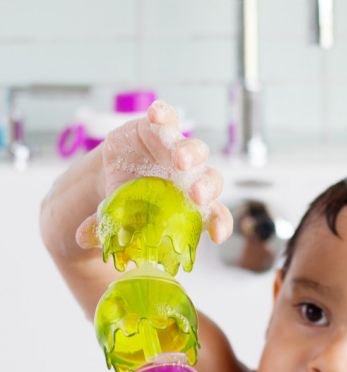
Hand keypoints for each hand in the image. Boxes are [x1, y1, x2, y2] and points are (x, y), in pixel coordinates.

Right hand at [75, 100, 232, 248]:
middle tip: (196, 195)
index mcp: (191, 206)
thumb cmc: (127, 202)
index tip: (216, 235)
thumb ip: (108, 228)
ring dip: (189, 154)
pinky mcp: (161, 128)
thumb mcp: (119, 218)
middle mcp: (192, 178)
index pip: (215, 216)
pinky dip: (163, 115)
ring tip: (179, 160)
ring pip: (195, 150)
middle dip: (206, 188)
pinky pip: (168, 119)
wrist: (115, 171)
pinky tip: (156, 116)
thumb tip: (83, 237)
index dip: (219, 224)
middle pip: (211, 181)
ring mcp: (178, 151)